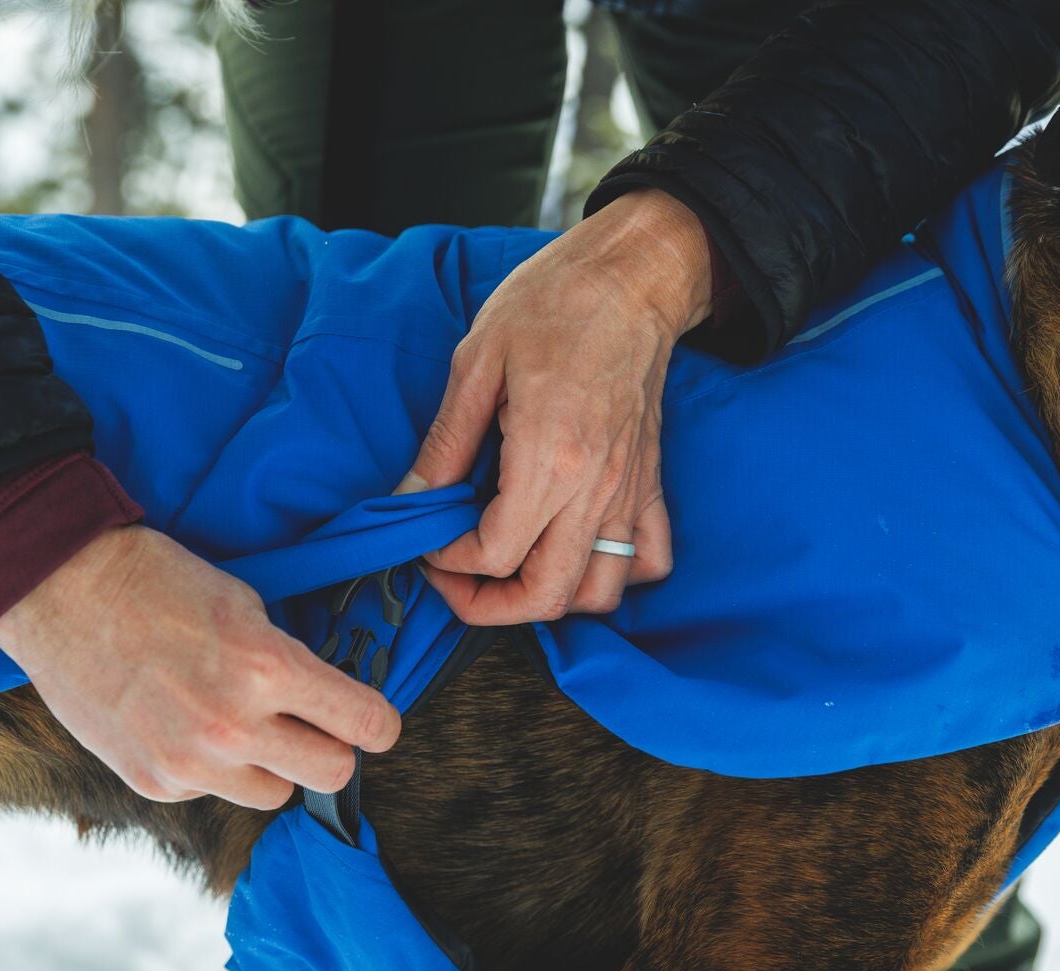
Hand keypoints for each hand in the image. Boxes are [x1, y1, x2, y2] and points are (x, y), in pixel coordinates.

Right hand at [0, 525, 401, 808]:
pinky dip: (212, 768)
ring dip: (272, 765)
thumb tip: (323, 696)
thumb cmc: (155, 581)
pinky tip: (185, 725)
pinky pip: (213, 791)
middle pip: (331, 774)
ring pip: (274, 794)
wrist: (60, 589)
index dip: (378, 724)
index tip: (376, 724)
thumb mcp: (244, 603)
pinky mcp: (154, 782)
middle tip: (313, 726)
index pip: (362, 723)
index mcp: (266, 668)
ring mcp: (191, 762)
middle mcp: (233, 726)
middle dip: (330, 749)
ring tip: (243, 725)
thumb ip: (287, 657)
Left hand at [402, 189, 712, 624]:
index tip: (427, 540)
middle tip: (454, 578)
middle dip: (488, 604)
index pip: (496, 554)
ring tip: (509, 571)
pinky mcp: (649, 484)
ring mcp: (628, 491)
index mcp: (549, 457)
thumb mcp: (477, 363)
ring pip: (598, 592)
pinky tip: (575, 552)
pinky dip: (613, 574)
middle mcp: (596, 487)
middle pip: (546, 595)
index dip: (449, 561)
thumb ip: (445, 443)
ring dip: (548, 598)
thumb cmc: (555, 304)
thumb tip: (410, 499)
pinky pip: (647, 559)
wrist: (632, 278)